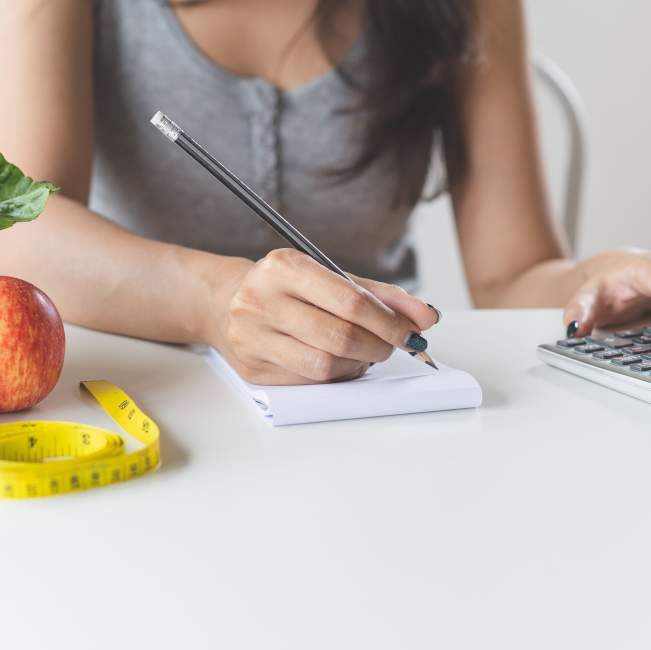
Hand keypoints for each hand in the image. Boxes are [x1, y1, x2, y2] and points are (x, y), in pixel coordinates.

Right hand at [209, 249, 438, 384]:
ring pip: (325, 365)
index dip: (389, 321)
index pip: (350, 301)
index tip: (411, 331)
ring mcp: (251, 338)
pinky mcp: (251, 370)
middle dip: (378, 345)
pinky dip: (335, 375)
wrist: (225, 302)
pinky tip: (339, 363)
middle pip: (340, 336)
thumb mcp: (329, 278)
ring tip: (365, 353)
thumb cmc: (286, 289)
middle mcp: (260, 300)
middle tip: (391, 345)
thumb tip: (425, 316)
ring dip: (358, 364)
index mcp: (283, 267)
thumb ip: (379, 295)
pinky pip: (309, 381)